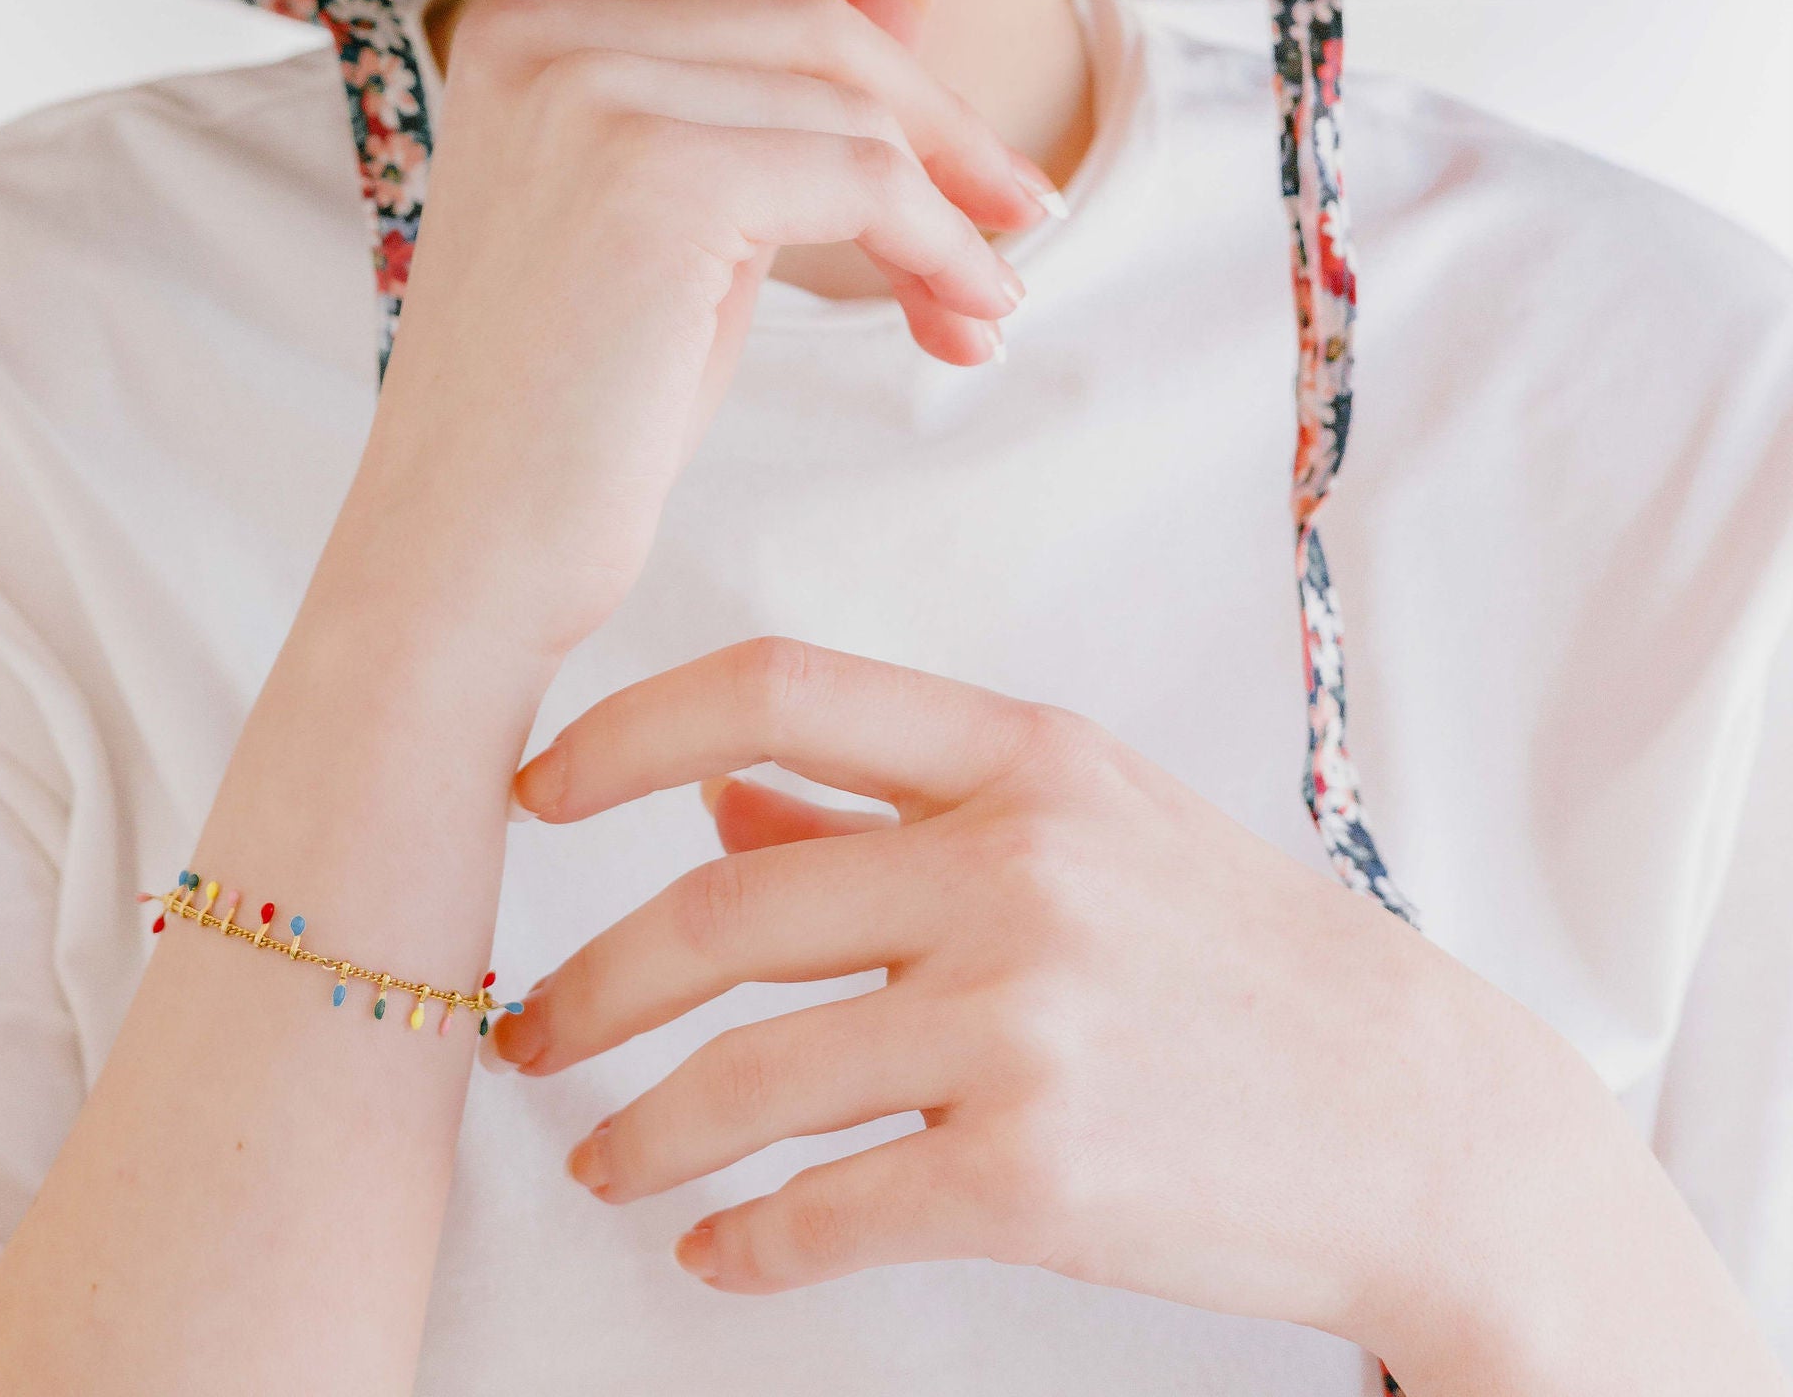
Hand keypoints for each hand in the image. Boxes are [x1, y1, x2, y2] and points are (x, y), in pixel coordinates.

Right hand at [366, 0, 1056, 667]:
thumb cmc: (576, 402)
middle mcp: (541, 28)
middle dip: (944, 116)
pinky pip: (860, 179)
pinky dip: (938, 249)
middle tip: (1032, 206)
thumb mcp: (690, 218)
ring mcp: (585, 88)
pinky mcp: (647, 172)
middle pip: (815, 15)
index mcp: (526, 19)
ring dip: (951, 205)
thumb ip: (771, 94)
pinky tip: (963, 321)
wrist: (468, 551)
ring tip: (988, 301)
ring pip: (848, 101)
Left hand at [491, 641, 1784, 1393]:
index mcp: (1022, 754)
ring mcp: (1024, 1020)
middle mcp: (1014, 865)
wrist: (1421, 1120)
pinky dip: (742, 1241)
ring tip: (598, 1157)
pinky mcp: (1035, 1174)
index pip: (773, 687)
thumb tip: (718, 803)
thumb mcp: (1089, 826)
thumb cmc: (1241, 959)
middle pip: (720, 907)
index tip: (530, 791)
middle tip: (517, 1033)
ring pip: (748, 1073)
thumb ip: (893, 808)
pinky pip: (827, 1212)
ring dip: (640, 1129)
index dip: (621, 731)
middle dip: (585, 984)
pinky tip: (712, 1252)